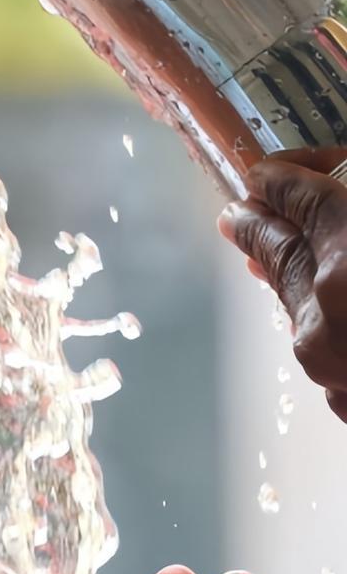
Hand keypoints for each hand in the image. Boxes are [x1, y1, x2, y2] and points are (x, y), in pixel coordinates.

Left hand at [218, 147, 346, 421]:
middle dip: (259, 226)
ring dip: (280, 273)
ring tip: (260, 254)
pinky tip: (312, 312)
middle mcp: (333, 311)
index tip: (266, 173)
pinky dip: (316, 321)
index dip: (285, 180)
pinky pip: (322, 347)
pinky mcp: (343, 400)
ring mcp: (335, 364)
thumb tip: (330, 202)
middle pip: (285, 253)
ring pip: (298, 305)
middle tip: (236, 211)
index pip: (307, 201)